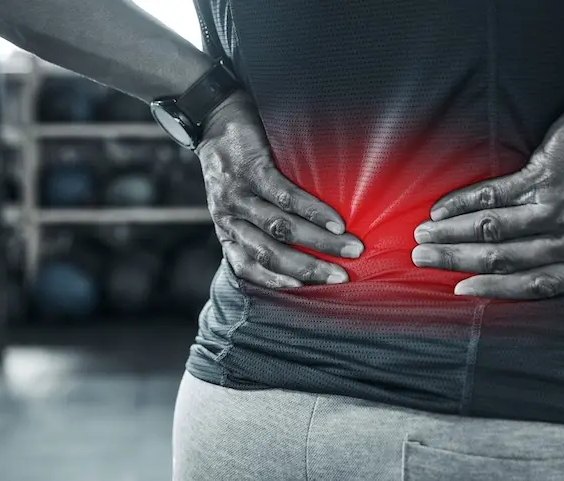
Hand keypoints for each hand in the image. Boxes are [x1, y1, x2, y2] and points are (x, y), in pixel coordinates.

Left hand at [196, 92, 363, 287]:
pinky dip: (314, 212)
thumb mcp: (234, 201)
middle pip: (270, 253)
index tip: (306, 291)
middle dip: (309, 269)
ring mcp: (239, 194)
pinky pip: (285, 196)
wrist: (212, 117)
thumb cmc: (232, 163)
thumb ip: (254, 225)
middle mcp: (229, 217)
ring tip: (351, 248)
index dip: (275, 282)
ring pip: (281, 229)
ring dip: (320, 242)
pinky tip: (336, 221)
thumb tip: (298, 249)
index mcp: (226, 230)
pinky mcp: (253, 170)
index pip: (246, 267)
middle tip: (342, 277)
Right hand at [411, 88, 563, 298]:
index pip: (540, 284)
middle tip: (421, 261)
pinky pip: (494, 196)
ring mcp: (557, 207)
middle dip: (456, 262)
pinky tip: (440, 209)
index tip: (464, 289)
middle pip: (505, 260)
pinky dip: (462, 203)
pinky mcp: (542, 174)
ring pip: (493, 231)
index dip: (497, 289)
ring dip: (450, 236)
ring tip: (421, 238)